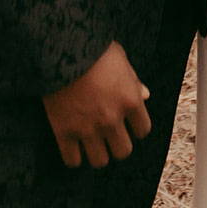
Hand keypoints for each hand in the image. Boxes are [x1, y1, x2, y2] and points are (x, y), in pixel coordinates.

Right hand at [42, 42, 151, 167]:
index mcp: (130, 100)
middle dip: (118, 144)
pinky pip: (73, 161)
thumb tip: (146, 95)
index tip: (129, 123)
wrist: (60, 46)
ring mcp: (87, 128)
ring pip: (100, 161)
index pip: (143, 130)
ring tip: (92, 143)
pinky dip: (74, 157)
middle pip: (123, 151)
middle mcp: (111, 118)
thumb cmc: (94, 49)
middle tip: (110, 135)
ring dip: (97, 153)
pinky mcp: (64, 132)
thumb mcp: (120, 59)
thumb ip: (134, 81)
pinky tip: (73, 146)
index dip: (136, 127)